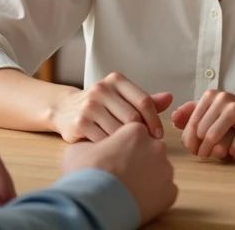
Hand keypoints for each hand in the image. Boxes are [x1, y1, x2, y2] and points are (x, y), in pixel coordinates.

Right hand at [51, 72, 173, 142]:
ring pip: (119, 131)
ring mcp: (89, 105)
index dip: (154, 120)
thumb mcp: (121, 98)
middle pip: (133, 118)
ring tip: (129, 152)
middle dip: (141, 135)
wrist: (64, 110)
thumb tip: (170, 98)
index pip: (144, 101)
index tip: (158, 135)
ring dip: (126, 145)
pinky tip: (112, 154)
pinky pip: (105, 141)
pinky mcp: (80, 123)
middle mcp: (102, 89)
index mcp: (116, 80)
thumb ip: (145, 100)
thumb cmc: (100, 106)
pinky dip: (111, 150)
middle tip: (145, 147)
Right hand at [63, 122, 177, 223]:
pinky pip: (164, 190)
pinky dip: (153, 195)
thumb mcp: (80, 148)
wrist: (93, 204)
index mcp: (135, 131)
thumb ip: (94, 140)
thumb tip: (95, 144)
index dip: (125, 145)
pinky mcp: (170, 191)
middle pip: (150, 150)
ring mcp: (165, 169)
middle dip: (139, 159)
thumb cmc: (84, 173)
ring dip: (147, 176)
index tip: (117, 156)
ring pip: (159, 170)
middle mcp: (155, 146)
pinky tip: (136, 198)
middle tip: (123, 172)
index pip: (136, 133)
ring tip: (128, 187)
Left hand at [172, 89, 234, 159]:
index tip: (195, 149)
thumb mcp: (217, 111)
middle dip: (202, 148)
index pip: (190, 123)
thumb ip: (195, 113)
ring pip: (212, 138)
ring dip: (214, 152)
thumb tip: (173, 118)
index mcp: (211, 96)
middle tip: (208, 154)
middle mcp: (222, 99)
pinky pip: (233, 145)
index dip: (190, 140)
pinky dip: (233, 153)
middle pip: (200, 132)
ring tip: (220, 154)